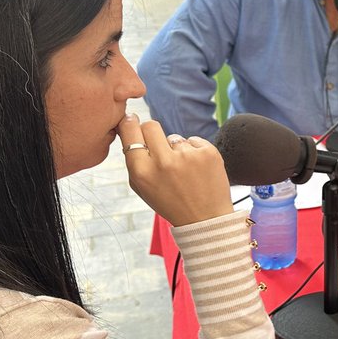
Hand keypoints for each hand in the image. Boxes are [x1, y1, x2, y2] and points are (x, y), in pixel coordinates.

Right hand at [117, 113, 233, 225]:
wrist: (205, 218)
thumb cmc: (170, 203)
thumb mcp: (143, 189)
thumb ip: (134, 161)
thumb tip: (129, 126)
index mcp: (143, 172)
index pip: (130, 132)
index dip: (129, 123)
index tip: (131, 120)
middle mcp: (164, 162)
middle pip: (151, 126)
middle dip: (151, 132)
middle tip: (157, 145)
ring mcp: (188, 155)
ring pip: (174, 137)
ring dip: (176, 149)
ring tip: (183, 171)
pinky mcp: (208, 152)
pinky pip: (193, 140)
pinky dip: (193, 151)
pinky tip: (196, 169)